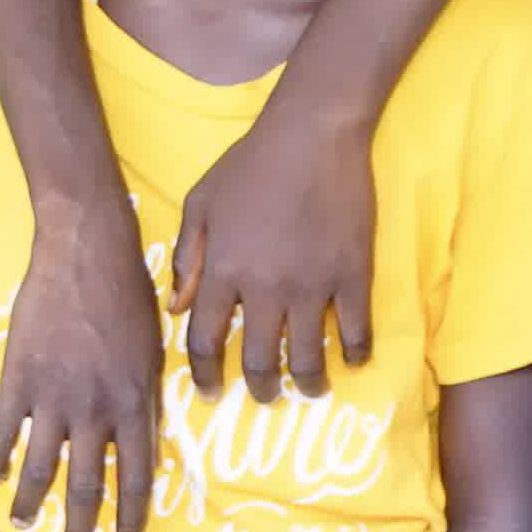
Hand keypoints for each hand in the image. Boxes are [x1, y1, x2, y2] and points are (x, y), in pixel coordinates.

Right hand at [0, 228, 162, 531]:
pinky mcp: (18, 377)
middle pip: (88, 482)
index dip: (131, 513)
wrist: (84, 253)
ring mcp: (53, 396)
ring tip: (25, 527)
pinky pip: (4, 428)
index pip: (136, 474)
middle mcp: (95, 409)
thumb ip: (147, 397)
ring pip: (41, 465)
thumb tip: (148, 434)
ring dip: (32, 502)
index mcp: (134, 403)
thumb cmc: (129, 295)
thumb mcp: (155, 351)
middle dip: (83, 525)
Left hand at [171, 87, 377, 400]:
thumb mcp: (201, 203)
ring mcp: (312, 284)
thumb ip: (188, 258)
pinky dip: (356, 353)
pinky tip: (353, 361)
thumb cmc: (250, 164)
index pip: (203, 340)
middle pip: (258, 360)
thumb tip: (175, 308)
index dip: (204, 375)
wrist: (313, 135)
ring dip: (307, 382)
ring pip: (307, 356)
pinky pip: (356, 330)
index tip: (209, 393)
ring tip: (309, 390)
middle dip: (260, 388)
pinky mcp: (353, 275)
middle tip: (265, 396)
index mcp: (223, 270)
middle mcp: (264, 287)